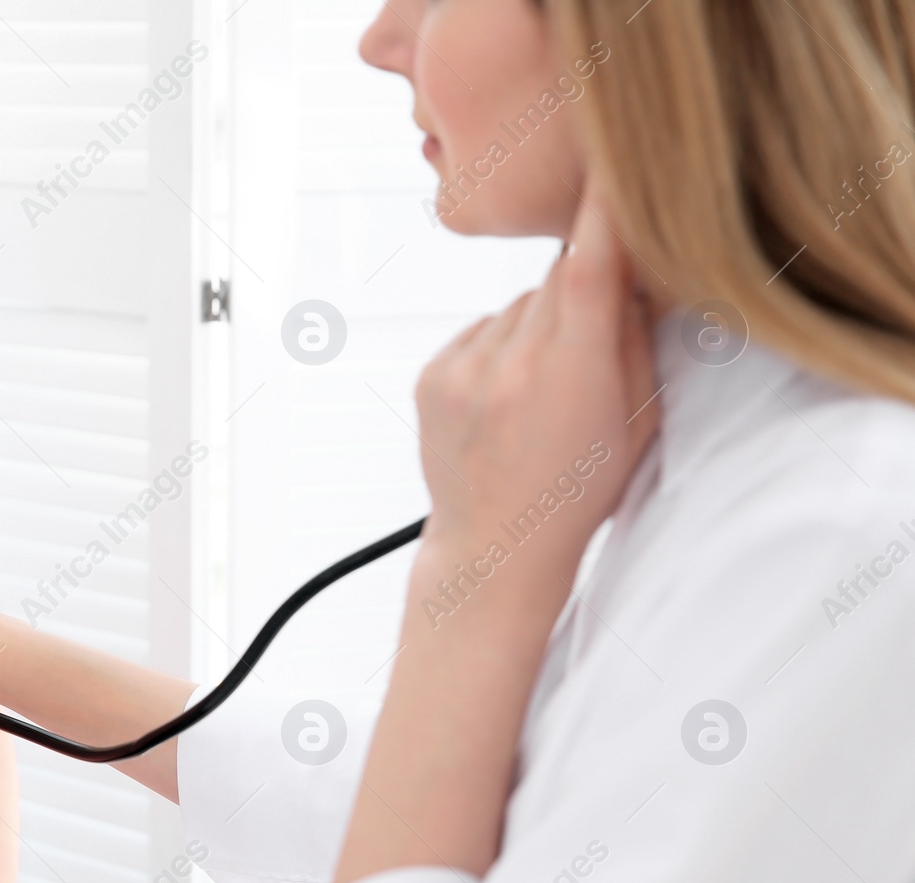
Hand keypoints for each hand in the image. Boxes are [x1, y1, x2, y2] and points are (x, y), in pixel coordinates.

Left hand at [413, 180, 661, 572]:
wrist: (495, 546)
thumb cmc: (580, 488)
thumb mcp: (637, 419)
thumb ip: (636, 338)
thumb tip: (636, 265)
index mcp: (574, 372)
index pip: (592, 264)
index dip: (606, 204)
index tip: (614, 152)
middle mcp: (513, 363)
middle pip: (560, 278)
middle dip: (583, 293)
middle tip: (588, 349)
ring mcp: (464, 368)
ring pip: (519, 306)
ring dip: (538, 329)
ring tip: (540, 394)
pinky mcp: (431, 374)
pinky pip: (480, 331)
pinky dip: (498, 349)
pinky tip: (506, 399)